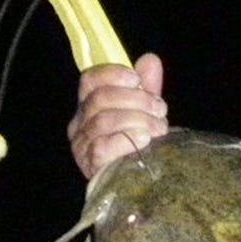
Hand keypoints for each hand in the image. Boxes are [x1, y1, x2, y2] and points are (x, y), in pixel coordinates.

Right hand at [67, 52, 168, 178]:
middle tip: (160, 109)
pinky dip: (127, 140)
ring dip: (138, 120)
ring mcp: (83, 146)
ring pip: (104, 121)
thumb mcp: (146, 113)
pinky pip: (103, 147)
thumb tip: (150, 60)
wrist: (144, 182)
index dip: (112, 74)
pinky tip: (145, 140)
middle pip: (100, 99)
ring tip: (159, 128)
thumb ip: (146, 88)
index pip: (90, 80)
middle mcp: (80, 124)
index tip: (137, 79)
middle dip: (136, 100)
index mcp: (89, 107)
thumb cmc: (142, 145)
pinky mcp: (91, 166)